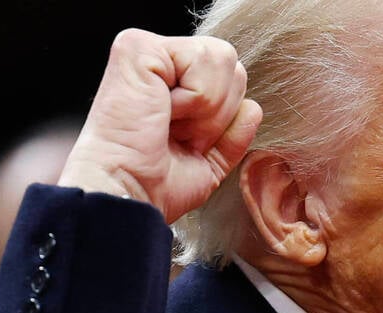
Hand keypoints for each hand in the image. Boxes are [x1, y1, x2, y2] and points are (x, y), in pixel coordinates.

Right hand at [58, 28, 262, 223]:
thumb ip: (232, 135)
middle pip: (232, 64)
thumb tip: (252, 108)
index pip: (229, 79)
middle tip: (179, 135)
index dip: (220, 119)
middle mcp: (158, 63)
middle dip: (217, 112)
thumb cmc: (155, 185)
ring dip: (206, 106)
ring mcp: (146, 51)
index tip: (186, 144)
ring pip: (222, 57)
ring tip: (171, 123)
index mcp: (171, 86)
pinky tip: (163, 111)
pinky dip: (194, 97)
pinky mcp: (138, 47)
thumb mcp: (207, 162)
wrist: (130, 195)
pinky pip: (202, 58)